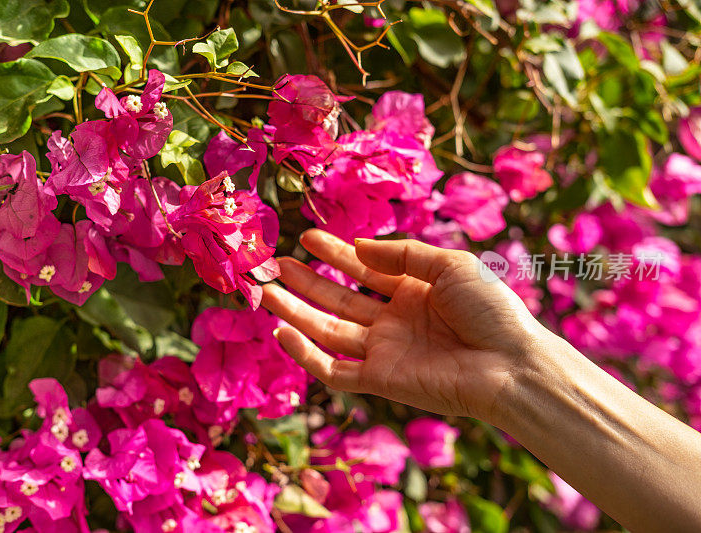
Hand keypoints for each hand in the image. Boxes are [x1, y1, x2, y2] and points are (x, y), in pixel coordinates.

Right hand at [261, 229, 548, 423]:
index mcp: (412, 290)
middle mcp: (393, 320)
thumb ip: (401, 255)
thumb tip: (357, 247)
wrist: (510, 363)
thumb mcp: (449, 264)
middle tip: (272, 264)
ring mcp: (384, 350)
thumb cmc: (490, 309)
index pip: (362, 269)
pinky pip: (334, 370)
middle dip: (305, 281)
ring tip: (266, 290)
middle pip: (337, 298)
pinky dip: (306, 356)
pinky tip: (282, 332)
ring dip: (296, 312)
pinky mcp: (380, 380)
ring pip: (327, 331)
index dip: (334, 253)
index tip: (307, 237)